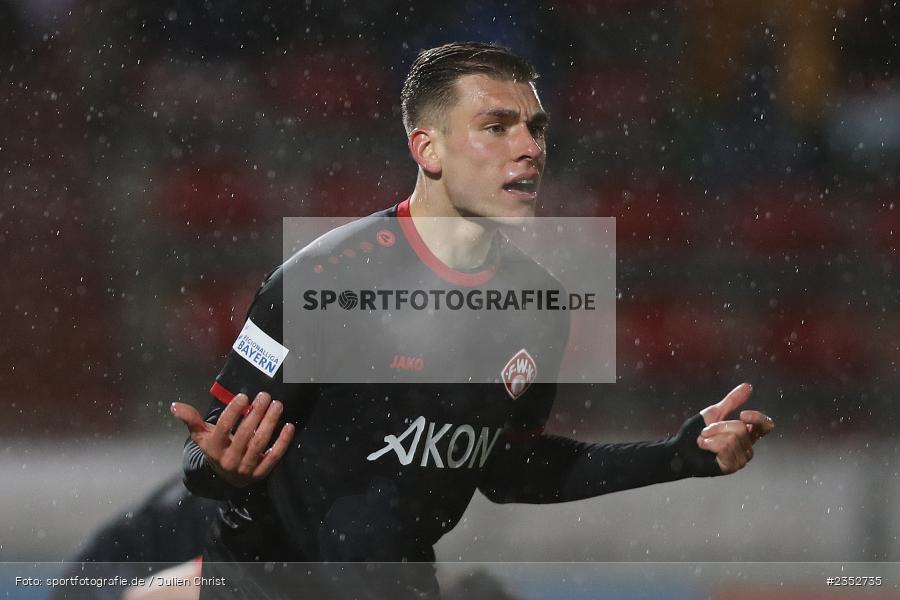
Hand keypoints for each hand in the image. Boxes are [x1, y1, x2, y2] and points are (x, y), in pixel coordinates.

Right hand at [171, 392, 294, 487]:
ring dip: (270, 422)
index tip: (244, 396)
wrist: (225, 479)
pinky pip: (274, 455)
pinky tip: (289, 425)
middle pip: (246, 434)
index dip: (234, 411)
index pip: (224, 428)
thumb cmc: (215, 449)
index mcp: (215, 449)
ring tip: (277, 405)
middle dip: (257, 413)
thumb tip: (175, 405)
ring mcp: (247, 467)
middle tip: (265, 396)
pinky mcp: (262, 472)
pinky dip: (283, 441)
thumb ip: (191, 420)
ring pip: (260, 442)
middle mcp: (230, 459)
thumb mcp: (201, 437)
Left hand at [697, 383, 773, 474]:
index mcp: (746, 433)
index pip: (765, 426)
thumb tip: (748, 386)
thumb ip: (732, 401)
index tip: (742, 414)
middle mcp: (747, 446)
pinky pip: (725, 449)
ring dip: (711, 436)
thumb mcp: (715, 413)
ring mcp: (741, 458)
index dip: (758, 418)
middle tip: (705, 431)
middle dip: (719, 426)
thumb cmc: (696, 432)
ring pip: (732, 438)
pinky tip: (705, 448)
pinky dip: (710, 444)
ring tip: (704, 441)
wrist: (680, 449)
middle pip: (742, 429)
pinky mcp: (731, 466)